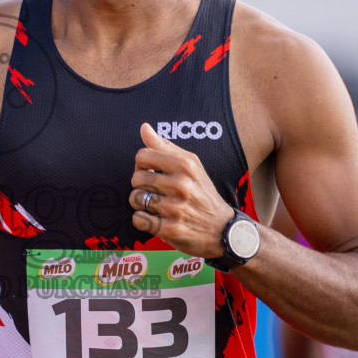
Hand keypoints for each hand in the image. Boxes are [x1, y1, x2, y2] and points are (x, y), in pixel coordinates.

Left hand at [129, 122, 235, 257]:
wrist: (222, 229)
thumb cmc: (202, 193)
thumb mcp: (191, 165)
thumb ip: (165, 146)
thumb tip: (144, 127)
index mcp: (186, 165)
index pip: (142, 155)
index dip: (142, 164)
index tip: (151, 172)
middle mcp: (181, 185)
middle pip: (136, 177)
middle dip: (141, 185)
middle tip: (155, 191)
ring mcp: (176, 208)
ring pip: (135, 198)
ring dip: (140, 203)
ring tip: (155, 205)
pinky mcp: (171, 229)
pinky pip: (138, 219)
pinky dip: (143, 220)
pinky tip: (155, 219)